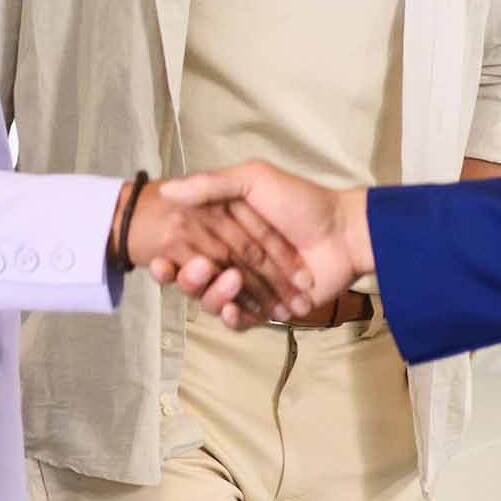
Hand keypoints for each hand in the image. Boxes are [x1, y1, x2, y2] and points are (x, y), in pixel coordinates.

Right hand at [113, 178, 310, 317]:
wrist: (343, 233)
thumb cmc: (301, 201)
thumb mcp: (255, 179)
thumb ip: (212, 184)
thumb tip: (167, 189)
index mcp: (222, 230)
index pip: (183, 249)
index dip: (167, 259)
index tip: (157, 261)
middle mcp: (230, 259)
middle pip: (194, 279)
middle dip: (188, 278)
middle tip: (199, 268)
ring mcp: (248, 287)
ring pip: (212, 301)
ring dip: (213, 295)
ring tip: (230, 280)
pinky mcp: (266, 309)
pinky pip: (238, 320)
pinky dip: (232, 316)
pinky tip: (233, 308)